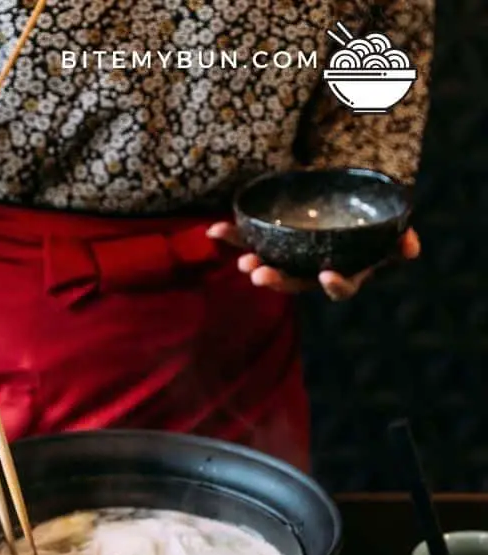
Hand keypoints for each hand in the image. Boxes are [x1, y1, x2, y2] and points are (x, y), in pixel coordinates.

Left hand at [207, 222, 420, 300]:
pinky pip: (249, 240)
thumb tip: (411, 247)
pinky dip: (231, 237)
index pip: (340, 288)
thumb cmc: (368, 218)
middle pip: (294, 283)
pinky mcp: (270, 241)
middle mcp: (311, 272)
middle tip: (259, 275)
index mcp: (341, 272)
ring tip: (244, 262)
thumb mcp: (387, 227)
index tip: (327, 275)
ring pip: (270, 267)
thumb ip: (400, 239)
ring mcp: (289, 258)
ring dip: (255, 265)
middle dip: (278, 280)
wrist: (342, 198)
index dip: (335, 285)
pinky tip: (213, 231)